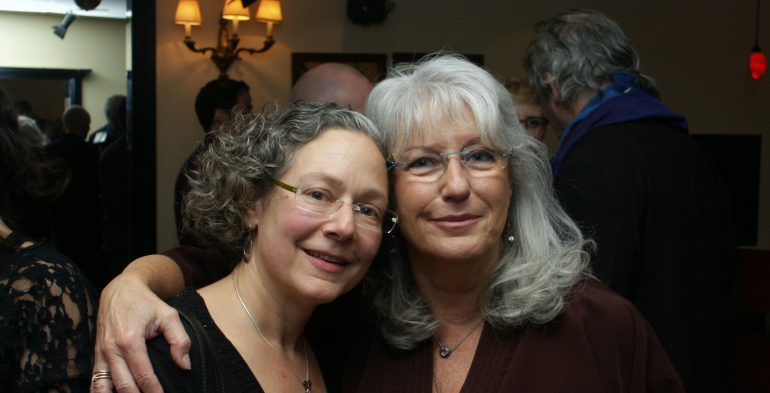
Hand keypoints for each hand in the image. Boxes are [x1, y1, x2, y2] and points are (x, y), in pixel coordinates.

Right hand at [91, 274, 190, 392]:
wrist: (120, 289)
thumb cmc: (146, 303)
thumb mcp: (168, 315)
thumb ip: (179, 340)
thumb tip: (184, 365)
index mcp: (130, 339)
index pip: (143, 374)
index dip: (154, 391)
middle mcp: (111, 349)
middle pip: (123, 386)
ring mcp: (100, 353)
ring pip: (103, 387)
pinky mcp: (96, 355)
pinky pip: (95, 381)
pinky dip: (102, 392)